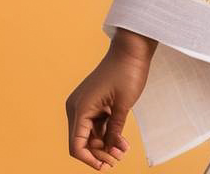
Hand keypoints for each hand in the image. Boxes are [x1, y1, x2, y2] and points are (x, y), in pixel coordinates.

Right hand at [64, 37, 152, 168]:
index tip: (105, 167)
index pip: (76, 145)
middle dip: (100, 153)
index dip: (89, 159)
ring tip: (123, 151)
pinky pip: (97, 124)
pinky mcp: (94, 102)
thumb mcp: (123, 105)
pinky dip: (108, 133)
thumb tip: (109, 152)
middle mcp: (77, 108)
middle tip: (118, 159)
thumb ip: (114, 130)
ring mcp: (85, 104)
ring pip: (91, 134)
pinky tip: (121, 142)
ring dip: (105, 144)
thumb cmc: (128, 72)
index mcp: (80, 108)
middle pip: (83, 142)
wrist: (133, 48)